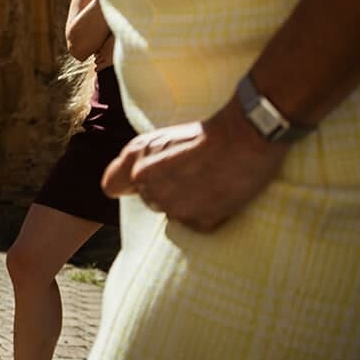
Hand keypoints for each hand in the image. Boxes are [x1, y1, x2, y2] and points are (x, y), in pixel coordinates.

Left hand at [101, 101, 288, 231]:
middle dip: (167, 190)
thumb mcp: (158, 141)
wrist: (245, 137)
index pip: (114, 187)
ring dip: (188, 203)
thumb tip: (121, 185)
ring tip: (207, 181)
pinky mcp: (201, 222)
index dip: (131, 183)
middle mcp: (152, 192)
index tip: (146, 178)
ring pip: (174, 213)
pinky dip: (208, 213)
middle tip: (192, 172)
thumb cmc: (203, 135)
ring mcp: (177, 210)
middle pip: (150, 201)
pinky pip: (197, 224)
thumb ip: (134, 163)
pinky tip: (219, 193)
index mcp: (137, 169)